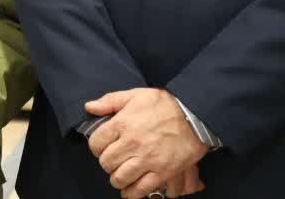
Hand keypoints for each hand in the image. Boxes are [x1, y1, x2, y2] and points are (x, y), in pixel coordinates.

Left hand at [84, 88, 207, 197]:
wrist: (194, 115)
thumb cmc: (164, 104)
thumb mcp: (135, 95)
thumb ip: (110, 101)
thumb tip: (90, 107)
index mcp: (122, 124)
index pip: (96, 143)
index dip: (96, 147)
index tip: (101, 148)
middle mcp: (132, 143)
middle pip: (106, 163)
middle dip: (107, 163)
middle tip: (113, 161)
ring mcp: (147, 159)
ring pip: (120, 178)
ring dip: (117, 179)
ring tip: (120, 175)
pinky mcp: (162, 172)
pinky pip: (141, 189)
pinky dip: (132, 193)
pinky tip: (130, 190)